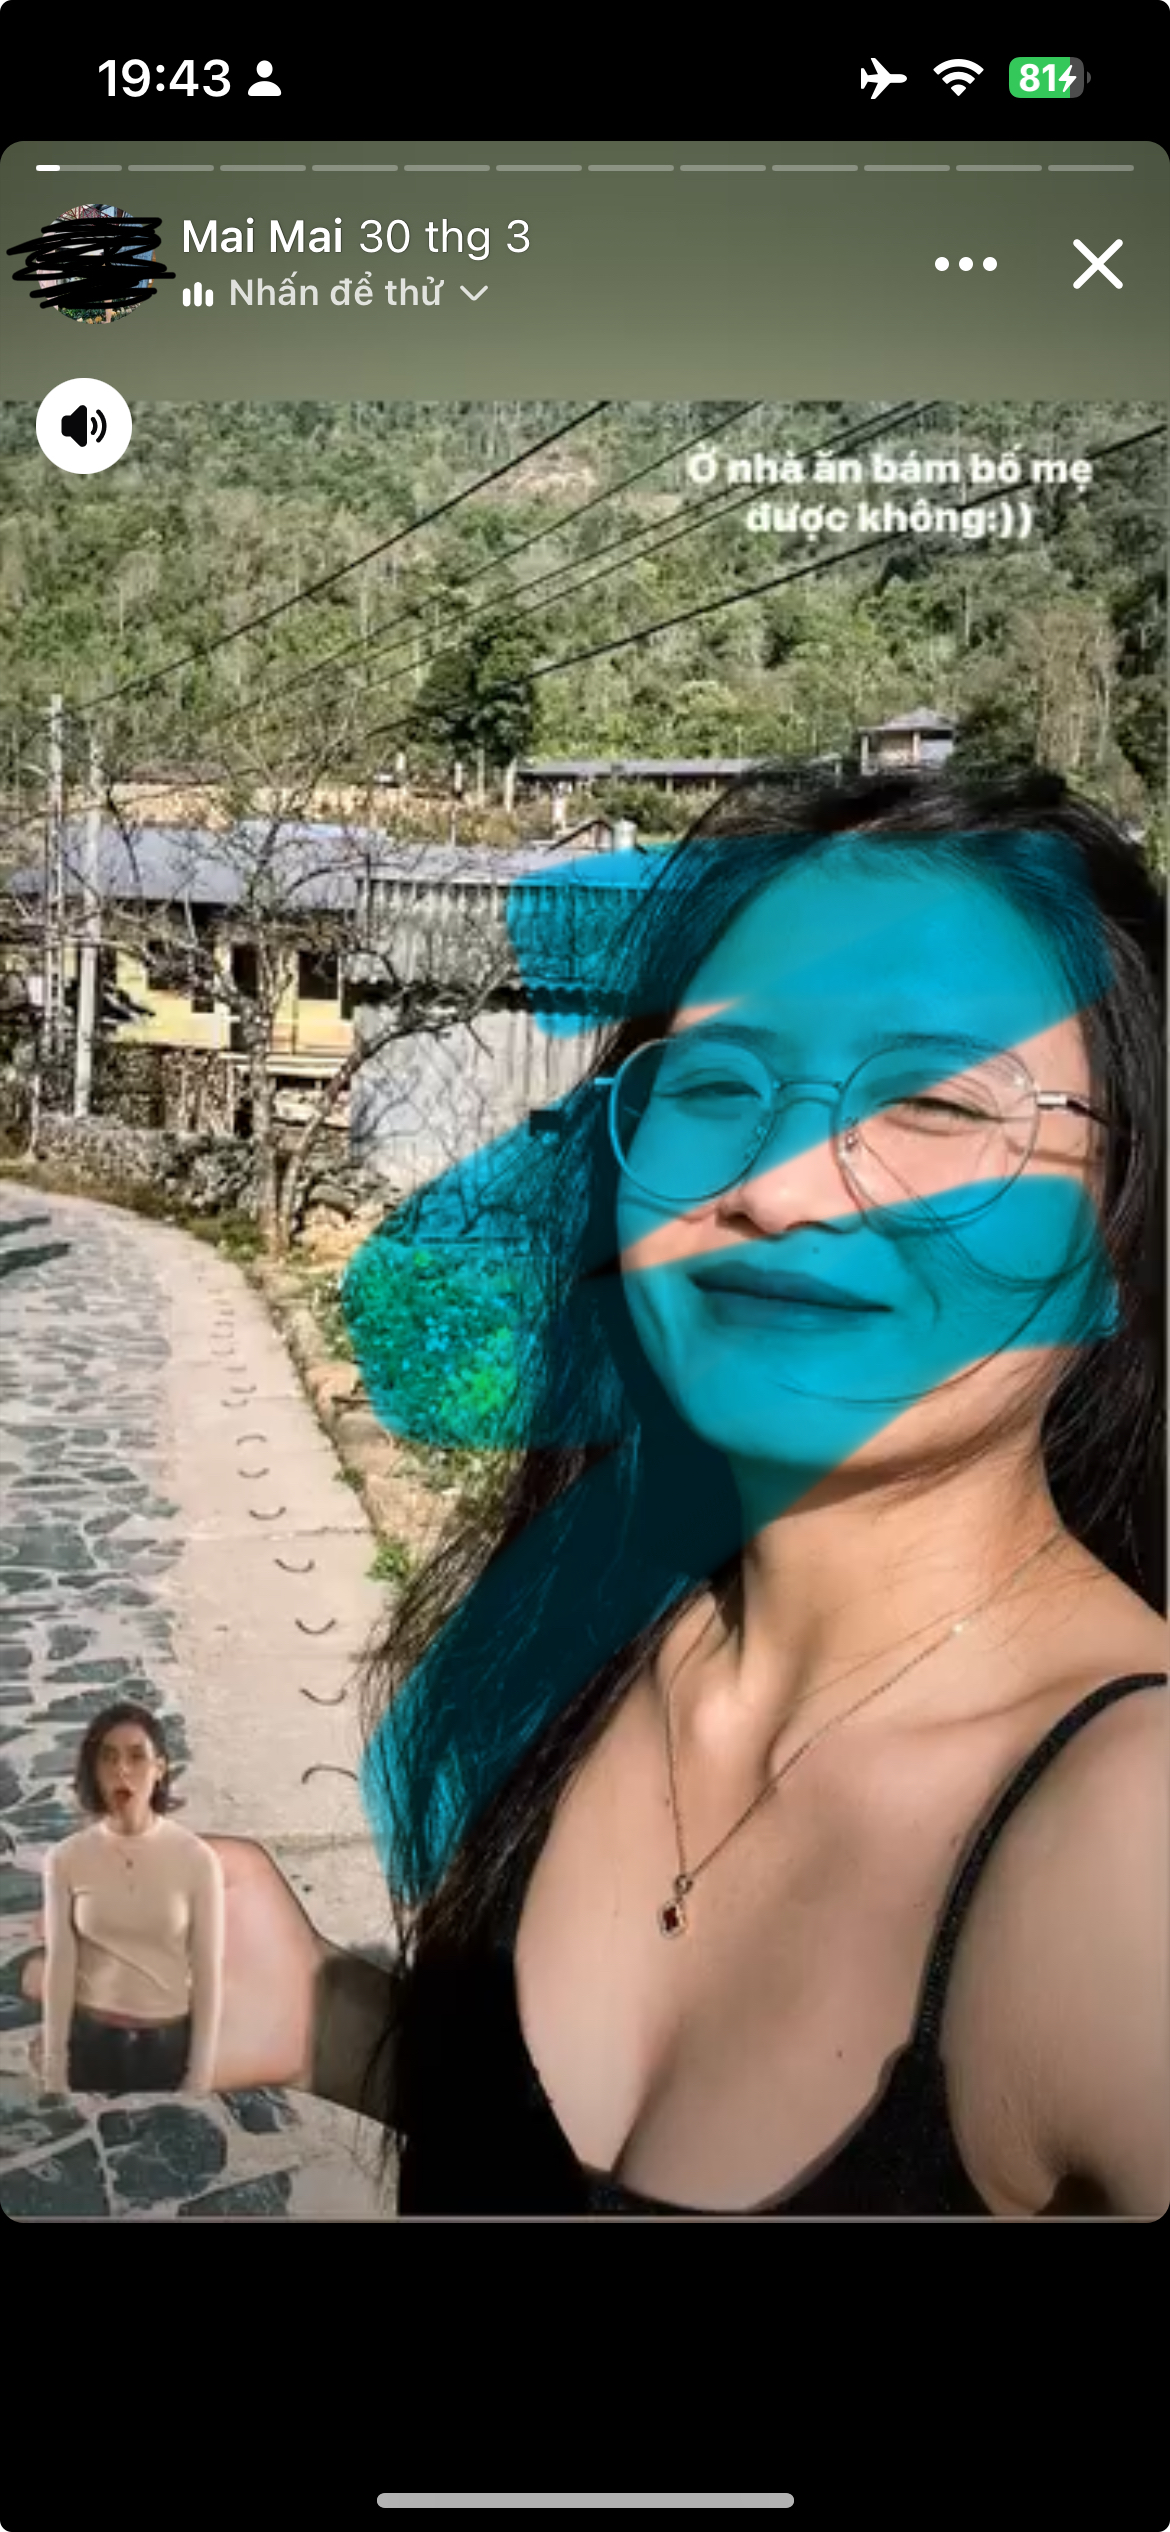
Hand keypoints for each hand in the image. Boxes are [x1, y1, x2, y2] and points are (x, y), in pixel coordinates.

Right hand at [21, 1839, 336, 2095]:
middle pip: (74, 1948)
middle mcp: (139, 1958)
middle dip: (54, 1941)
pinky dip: (62, 2046)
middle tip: (51, 1938)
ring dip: (51, 1988)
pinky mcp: (142, 2052)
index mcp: (156, 1915)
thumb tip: (137, 1833)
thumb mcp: (243, 1869)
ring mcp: (136, 2008)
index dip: (73, 1894)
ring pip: (71, 1998)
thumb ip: (196, 1847)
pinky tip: (56, 2034)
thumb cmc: (276, 1934)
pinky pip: (90, 2051)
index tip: (60, 1891)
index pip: (98, 1901)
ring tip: (50, 1981)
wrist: (306, 2011)